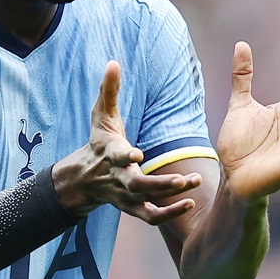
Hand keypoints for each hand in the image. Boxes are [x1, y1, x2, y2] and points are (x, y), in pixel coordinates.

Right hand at [53, 60, 201, 224]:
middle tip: (183, 179)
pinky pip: (151, 216)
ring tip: (194, 185)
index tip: (137, 154)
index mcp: (110, 153)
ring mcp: (125, 196)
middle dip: (160, 183)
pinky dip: (168, 214)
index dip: (126, 157)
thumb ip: (109, 89)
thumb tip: (113, 62)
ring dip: (170, 199)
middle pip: (137, 185)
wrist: (85, 177)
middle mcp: (118, 177)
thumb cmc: (98, 140)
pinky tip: (189, 203)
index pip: (117, 157)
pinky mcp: (132, 208)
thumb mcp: (101, 114)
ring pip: (147, 203)